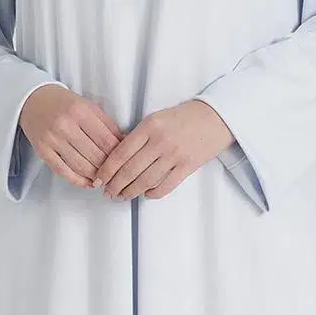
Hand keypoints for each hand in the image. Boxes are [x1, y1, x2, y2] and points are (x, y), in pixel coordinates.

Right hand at [18, 83, 124, 188]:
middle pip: (95, 155)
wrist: (32, 100)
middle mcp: (65, 125)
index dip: (118, 154)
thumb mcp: (88, 106)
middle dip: (108, 167)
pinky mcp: (43, 151)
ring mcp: (52, 139)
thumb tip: (124, 143)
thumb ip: (107, 124)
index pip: (106, 140)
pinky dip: (78, 180)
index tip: (124, 160)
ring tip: (104, 179)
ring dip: (95, 176)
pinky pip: (63, 171)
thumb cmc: (63, 103)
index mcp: (80, 111)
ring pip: (81, 166)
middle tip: (116, 173)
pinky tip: (88, 182)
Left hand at [91, 100, 235, 199]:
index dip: (107, 169)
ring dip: (130, 192)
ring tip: (122, 196)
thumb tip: (118, 156)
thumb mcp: (157, 118)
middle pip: (130, 170)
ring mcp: (174, 155)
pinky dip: (152, 193)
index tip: (99, 179)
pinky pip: (165, 186)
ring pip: (145, 180)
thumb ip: (139, 136)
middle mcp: (160, 141)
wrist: (215, 117)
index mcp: (149, 127)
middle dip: (115, 185)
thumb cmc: (184, 117)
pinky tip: (145, 194)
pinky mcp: (187, 166)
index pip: (120, 152)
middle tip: (108, 193)